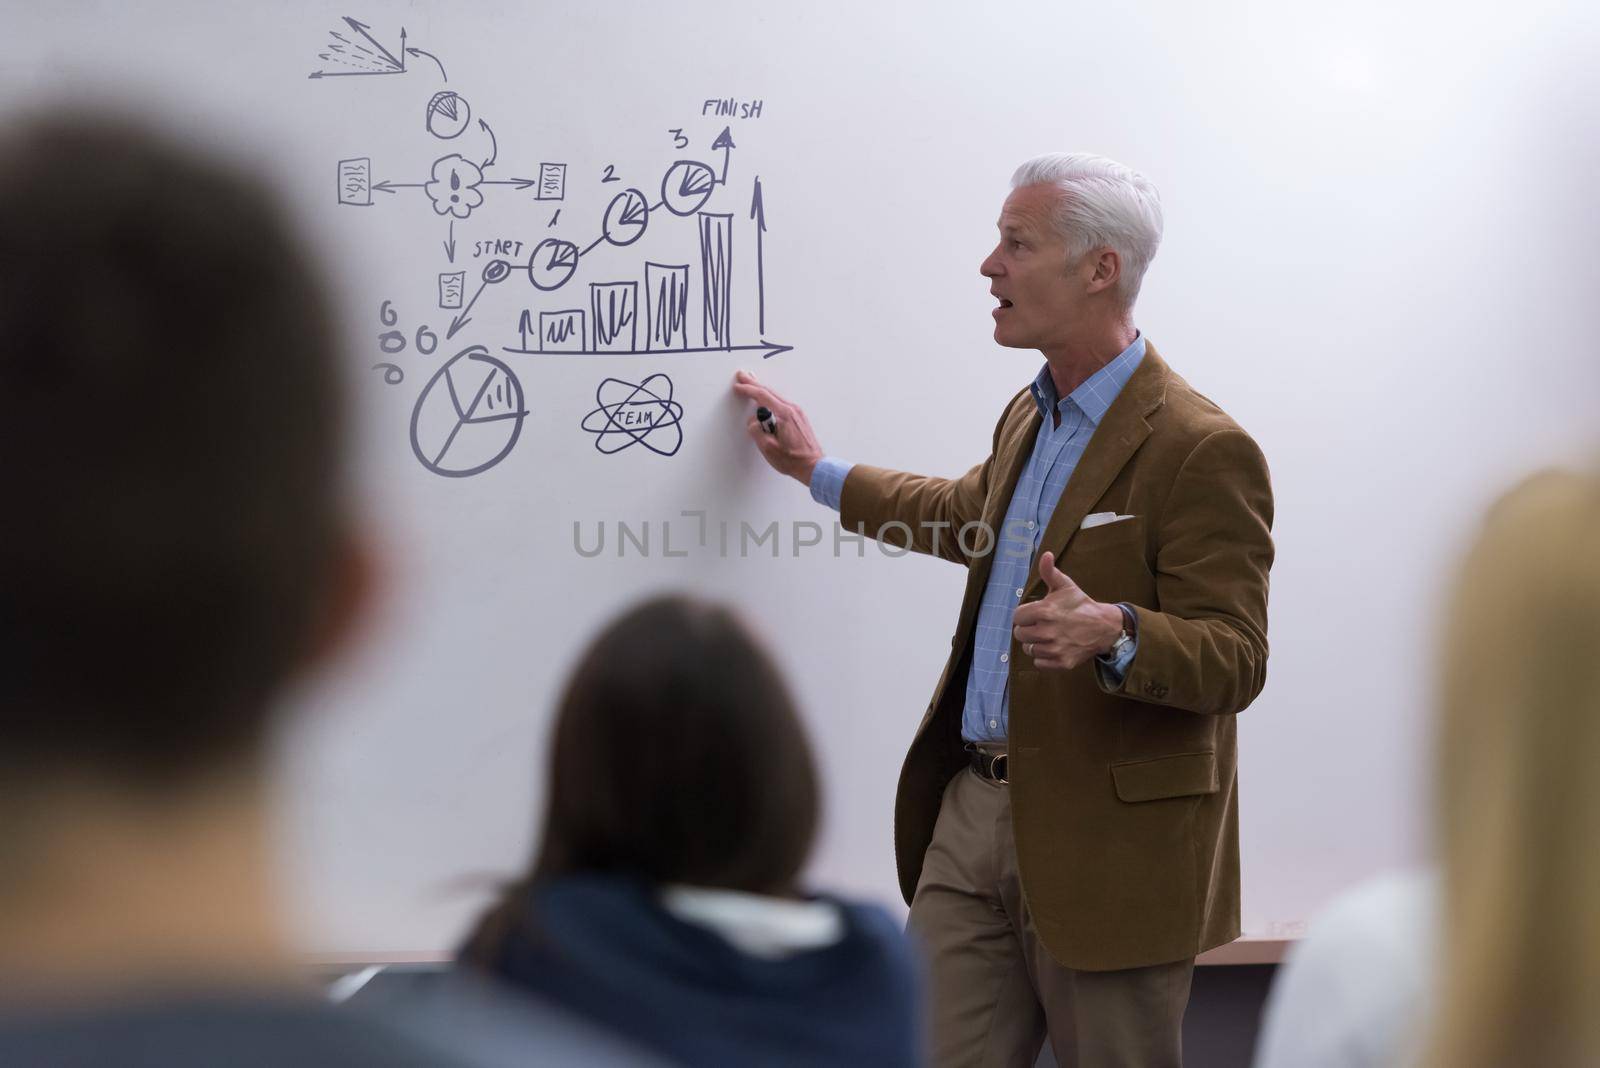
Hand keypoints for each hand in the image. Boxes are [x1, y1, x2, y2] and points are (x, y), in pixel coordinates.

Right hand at [732, 370, 824, 484]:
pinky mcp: (799, 418)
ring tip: (752, 385)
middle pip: (770, 391)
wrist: (813, 466)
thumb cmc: (793, 460)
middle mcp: (792, 410)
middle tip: (743, 376)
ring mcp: (797, 413)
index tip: (738, 386)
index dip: (748, 389)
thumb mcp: (768, 448)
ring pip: (776, 396)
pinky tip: (766, 399)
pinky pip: (782, 402)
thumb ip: (756, 430)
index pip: (762, 396)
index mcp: (784, 414)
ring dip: (762, 390)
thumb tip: (753, 421)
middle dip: (754, 383)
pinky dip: (771, 398)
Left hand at [1012, 551, 1124, 670]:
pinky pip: (1039, 663)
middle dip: (1028, 629)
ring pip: (1029, 649)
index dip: (1024, 615)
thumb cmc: (1080, 605)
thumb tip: (1046, 555)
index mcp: (1044, 611)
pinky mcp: (1062, 662)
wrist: (1103, 626)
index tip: (1034, 614)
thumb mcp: (1065, 586)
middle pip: (1019, 635)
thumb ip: (1050, 572)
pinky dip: (1043, 657)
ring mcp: (1055, 648)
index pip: (1017, 617)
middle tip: (1041, 625)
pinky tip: (1053, 647)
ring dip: (1035, 643)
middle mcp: (1047, 631)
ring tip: (1048, 636)